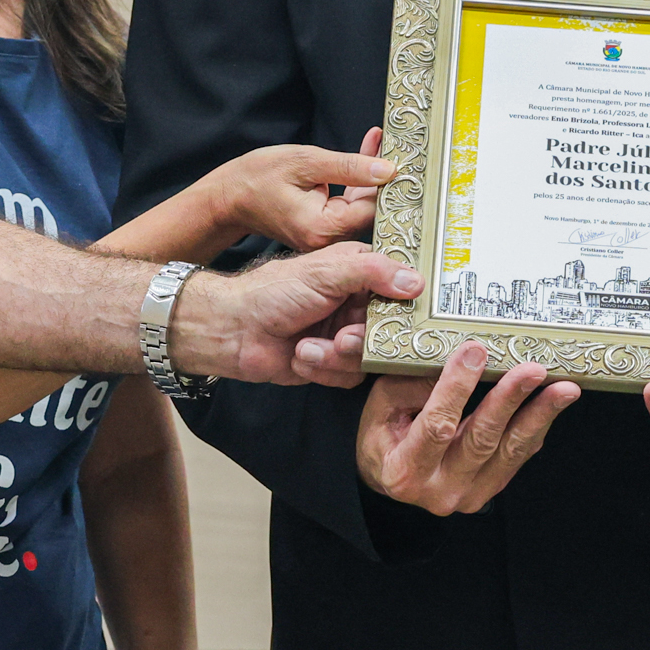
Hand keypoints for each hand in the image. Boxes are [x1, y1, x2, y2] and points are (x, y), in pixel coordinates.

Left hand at [168, 242, 418, 388]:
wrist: (233, 330)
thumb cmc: (271, 292)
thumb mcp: (325, 272)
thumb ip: (372, 272)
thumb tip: (416, 281)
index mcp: (358, 272)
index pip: (400, 286)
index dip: (404, 303)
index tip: (404, 316)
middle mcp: (356, 303)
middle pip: (389, 330)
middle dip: (363, 339)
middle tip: (343, 338)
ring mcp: (345, 334)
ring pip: (369, 358)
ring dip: (336, 356)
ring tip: (308, 346)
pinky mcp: (332, 363)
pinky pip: (349, 377)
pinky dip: (323, 370)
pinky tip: (300, 355)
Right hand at [200, 129, 389, 255]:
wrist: (227, 197)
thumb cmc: (257, 177)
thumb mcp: (305, 162)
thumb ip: (348, 167)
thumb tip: (387, 170)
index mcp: (322, 227)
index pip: (372, 208)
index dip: (388, 183)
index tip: (401, 157)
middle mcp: (326, 240)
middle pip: (369, 209)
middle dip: (382, 176)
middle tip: (395, 146)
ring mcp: (324, 238)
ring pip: (360, 205)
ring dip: (370, 175)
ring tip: (378, 142)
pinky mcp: (321, 229)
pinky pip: (347, 204)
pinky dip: (356, 180)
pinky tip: (365, 153)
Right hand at [357, 342, 578, 513]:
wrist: (393, 480)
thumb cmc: (385, 438)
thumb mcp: (381, 408)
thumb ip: (410, 386)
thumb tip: (455, 365)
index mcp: (404, 471)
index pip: (436, 426)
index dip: (457, 388)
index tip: (475, 352)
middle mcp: (439, 490)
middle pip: (481, 440)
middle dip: (510, 400)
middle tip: (533, 370)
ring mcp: (469, 495)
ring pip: (509, 451)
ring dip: (539, 416)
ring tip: (564, 389)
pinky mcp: (490, 491)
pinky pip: (518, 457)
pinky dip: (536, 428)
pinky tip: (552, 404)